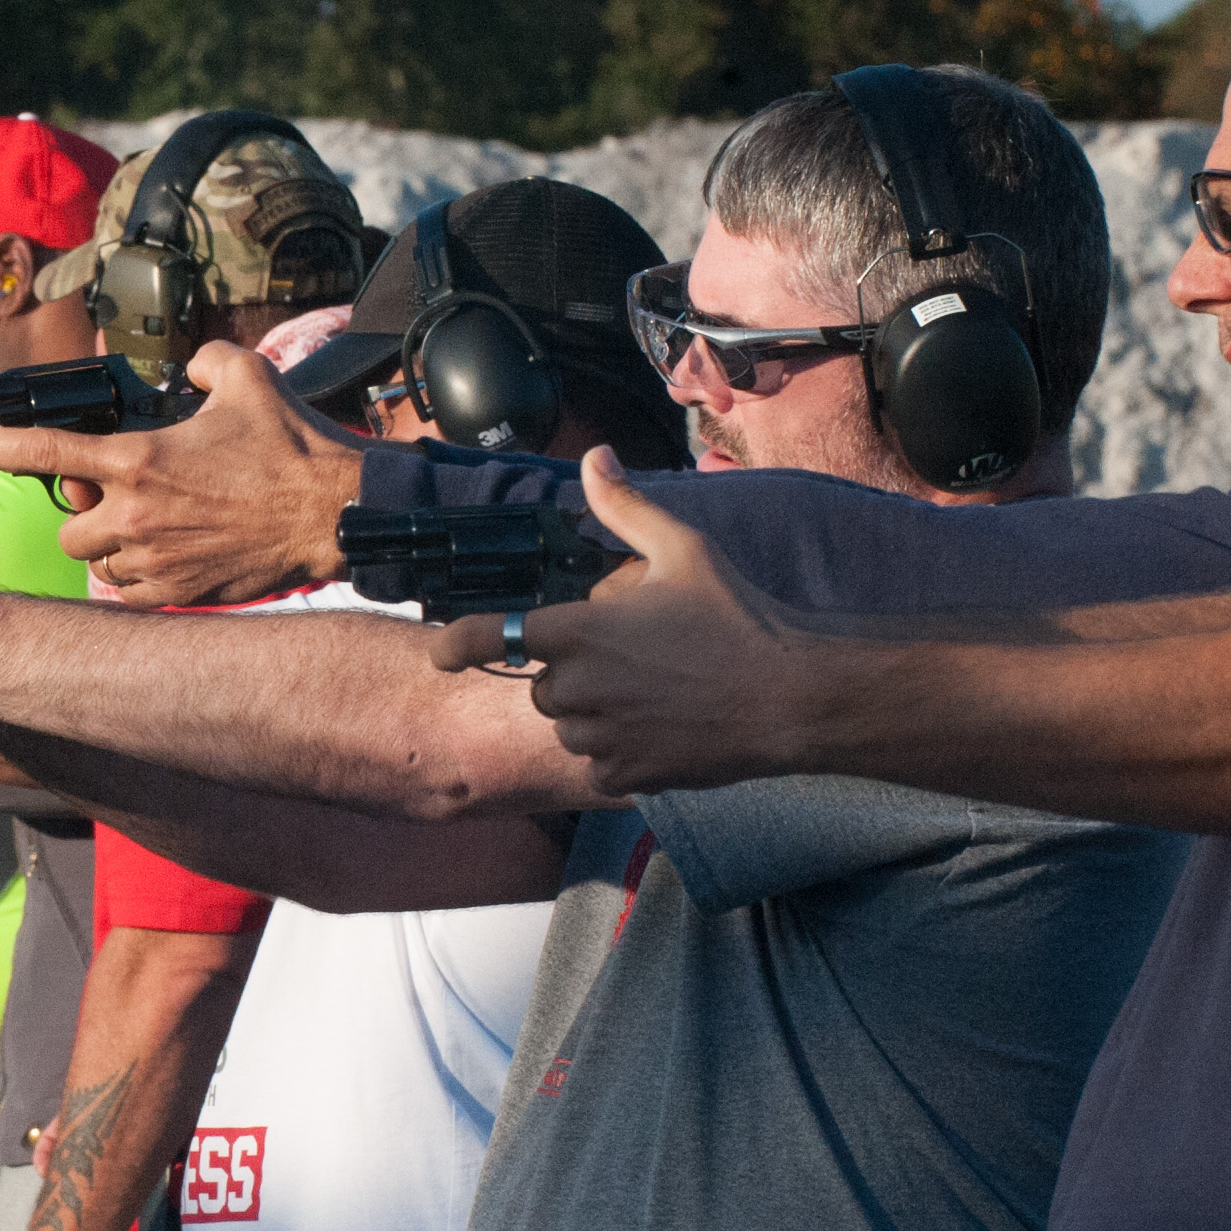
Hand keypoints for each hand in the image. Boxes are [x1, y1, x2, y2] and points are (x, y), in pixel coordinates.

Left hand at [0, 343, 374, 605]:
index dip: (9, 448)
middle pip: (68, 530)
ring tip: (148, 530)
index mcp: (139, 460)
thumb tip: (190, 370)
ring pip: (99, 566)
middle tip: (110, 501)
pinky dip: (137, 579)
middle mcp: (136, 516)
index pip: (50, 454)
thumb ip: (203, 363)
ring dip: (111, 549)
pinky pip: (131, 595)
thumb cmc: (291, 446)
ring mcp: (156, 561)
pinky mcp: (180, 592)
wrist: (330, 512)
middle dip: (81, 517)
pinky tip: (165, 558)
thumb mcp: (244, 377)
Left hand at [417, 448, 806, 790]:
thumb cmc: (737, 619)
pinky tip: (660, 730)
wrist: (789, 697)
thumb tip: (595, 457)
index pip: (490, 638)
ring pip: (567, 728)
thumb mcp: (684, 548)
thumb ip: (626, 507)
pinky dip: (617, 751)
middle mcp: (577, 687)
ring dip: (593, 714)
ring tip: (650, 694)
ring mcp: (599, 735)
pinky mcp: (625, 773)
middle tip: (629, 659)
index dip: (457, 645)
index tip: (440, 652)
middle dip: (570, 674)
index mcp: (578, 631)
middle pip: (540, 687)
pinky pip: (597, 764)